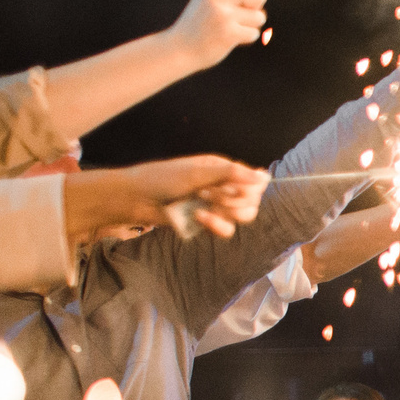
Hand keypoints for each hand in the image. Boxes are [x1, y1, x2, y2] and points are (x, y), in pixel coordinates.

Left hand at [64, 155, 267, 243]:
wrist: (135, 199)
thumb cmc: (161, 178)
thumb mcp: (197, 172)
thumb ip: (231, 174)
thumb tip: (265, 177)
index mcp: (223, 169)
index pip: (254, 182)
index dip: (248, 188)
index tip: (231, 188)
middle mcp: (223, 186)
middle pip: (252, 201)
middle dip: (236, 202)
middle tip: (214, 197)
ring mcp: (215, 206)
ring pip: (242, 217)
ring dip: (226, 213)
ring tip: (204, 208)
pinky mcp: (206, 223)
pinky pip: (225, 229)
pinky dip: (215, 225)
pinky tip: (199, 218)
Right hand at [167, 0, 273, 68]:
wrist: (180, 48)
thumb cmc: (201, 22)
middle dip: (257, 6)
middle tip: (240, 14)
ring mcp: (222, 13)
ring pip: (259, 16)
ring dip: (252, 24)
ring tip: (232, 26)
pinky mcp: (229, 32)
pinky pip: (254, 32)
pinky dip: (247, 37)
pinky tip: (230, 38)